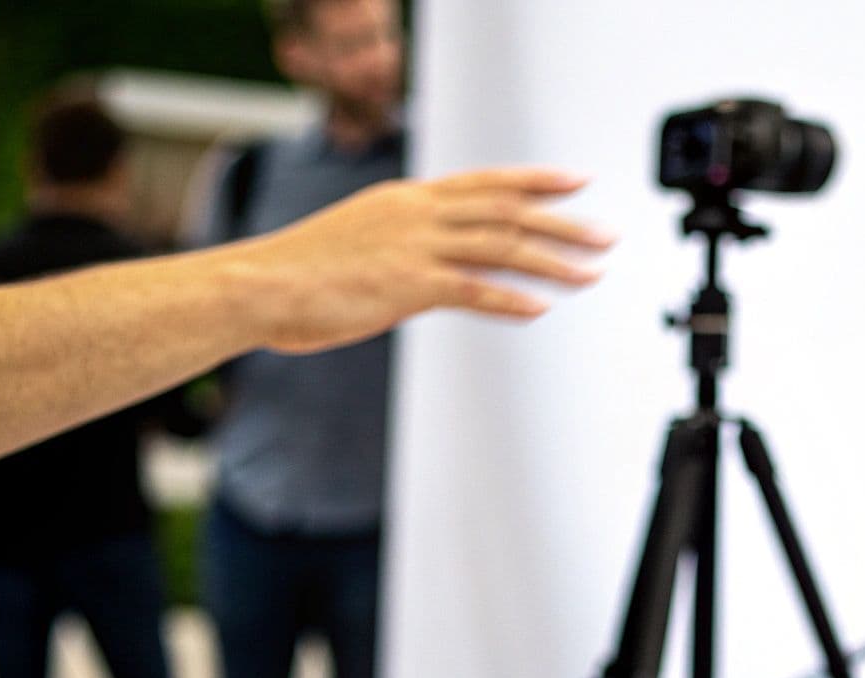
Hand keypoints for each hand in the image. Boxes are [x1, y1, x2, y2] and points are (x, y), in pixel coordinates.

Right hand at [231, 167, 613, 354]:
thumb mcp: (361, 239)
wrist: (258, 287)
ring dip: (553, 263)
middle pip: (508, 211)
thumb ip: (403, 242)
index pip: (487, 181)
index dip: (537, 181)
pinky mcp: (406, 284)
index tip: (577, 183)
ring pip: (502, 247)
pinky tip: (539, 309)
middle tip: (606, 237)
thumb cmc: (302, 273)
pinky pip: (472, 290)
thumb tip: (432, 263)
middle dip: (564, 224)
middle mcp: (417, 213)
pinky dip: (510, 299)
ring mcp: (414, 247)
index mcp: (407, 198)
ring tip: (591, 275)